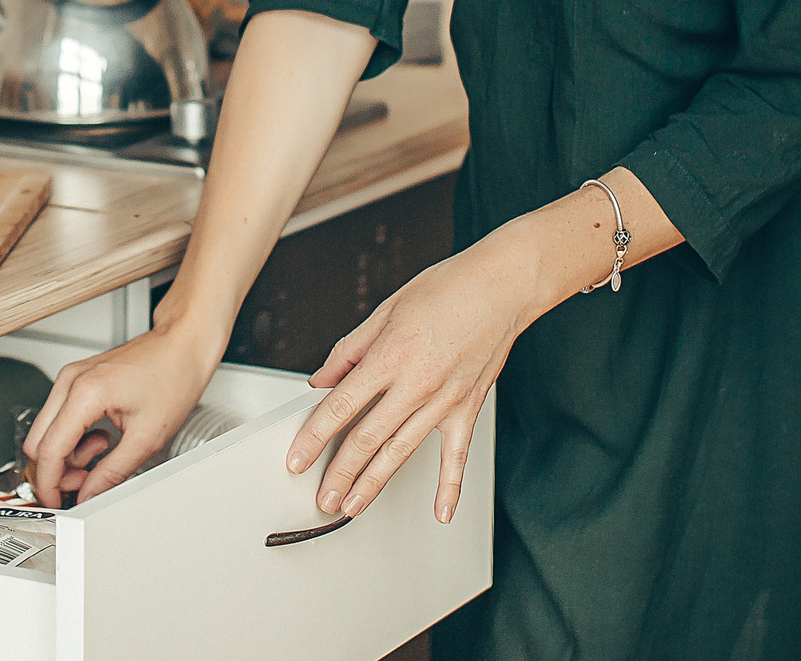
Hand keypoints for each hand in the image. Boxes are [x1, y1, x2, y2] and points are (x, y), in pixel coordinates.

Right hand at [20, 322, 220, 507]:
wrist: (184, 345)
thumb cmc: (173, 376)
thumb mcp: (147, 437)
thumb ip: (112, 473)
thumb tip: (88, 495)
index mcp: (85, 393)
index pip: (49, 451)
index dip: (49, 485)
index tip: (56, 504)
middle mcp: (71, 381)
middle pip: (38, 442)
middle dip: (58, 471)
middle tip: (86, 482)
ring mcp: (71, 377)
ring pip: (47, 431)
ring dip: (69, 454)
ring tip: (104, 451)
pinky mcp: (77, 378)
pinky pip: (59, 417)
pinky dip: (74, 437)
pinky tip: (102, 437)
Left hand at [287, 235, 548, 524]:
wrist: (503, 287)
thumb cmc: (448, 289)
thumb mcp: (386, 309)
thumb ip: (350, 350)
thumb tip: (323, 379)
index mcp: (390, 356)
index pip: (341, 406)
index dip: (314, 437)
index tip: (297, 458)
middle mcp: (416, 384)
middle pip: (367, 438)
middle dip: (340, 473)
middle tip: (322, 497)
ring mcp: (444, 401)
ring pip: (401, 452)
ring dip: (374, 483)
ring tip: (352, 507)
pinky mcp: (468, 408)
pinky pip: (456, 456)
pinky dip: (449, 487)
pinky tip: (441, 512)